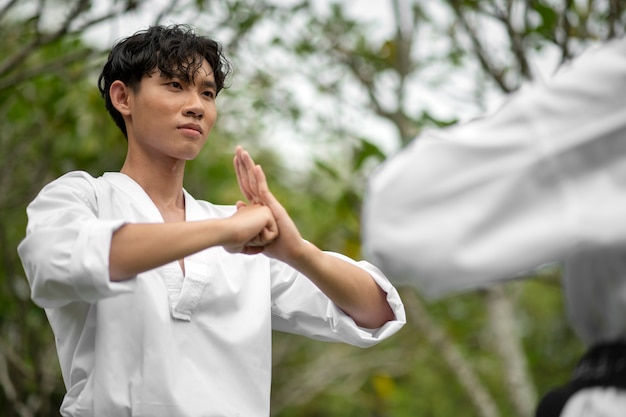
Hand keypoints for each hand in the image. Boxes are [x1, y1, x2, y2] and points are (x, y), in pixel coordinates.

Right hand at [222, 202, 277, 254]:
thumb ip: (251, 244)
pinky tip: (252, 231)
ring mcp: (262, 210)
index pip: (259, 231)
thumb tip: (261, 248)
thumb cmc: (228, 238)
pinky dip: (263, 238)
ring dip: (259, 240)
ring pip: (271, 234)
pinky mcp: (268, 213)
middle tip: (243, 235)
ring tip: (248, 233)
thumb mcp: (240, 243)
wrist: (225, 232)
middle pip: (266, 234)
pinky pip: (274, 234)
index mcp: (248, 214)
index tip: (240, 234)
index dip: (251, 239)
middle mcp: (255, 210)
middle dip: (256, 240)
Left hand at [233, 146, 304, 261]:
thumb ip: (247, 216)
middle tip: (238, 147)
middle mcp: (263, 201)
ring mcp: (268, 203)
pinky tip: (257, 167)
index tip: (235, 159)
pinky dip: (260, 178)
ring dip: (249, 166)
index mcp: (258, 206)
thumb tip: (238, 203)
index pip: (246, 185)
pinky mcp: (274, 207)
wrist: (291, 250)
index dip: (240, 172)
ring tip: (242, 152)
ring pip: (255, 181)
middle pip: (250, 179)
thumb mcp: (255, 229)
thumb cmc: (274, 244)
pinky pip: (264, 190)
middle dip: (243, 163)